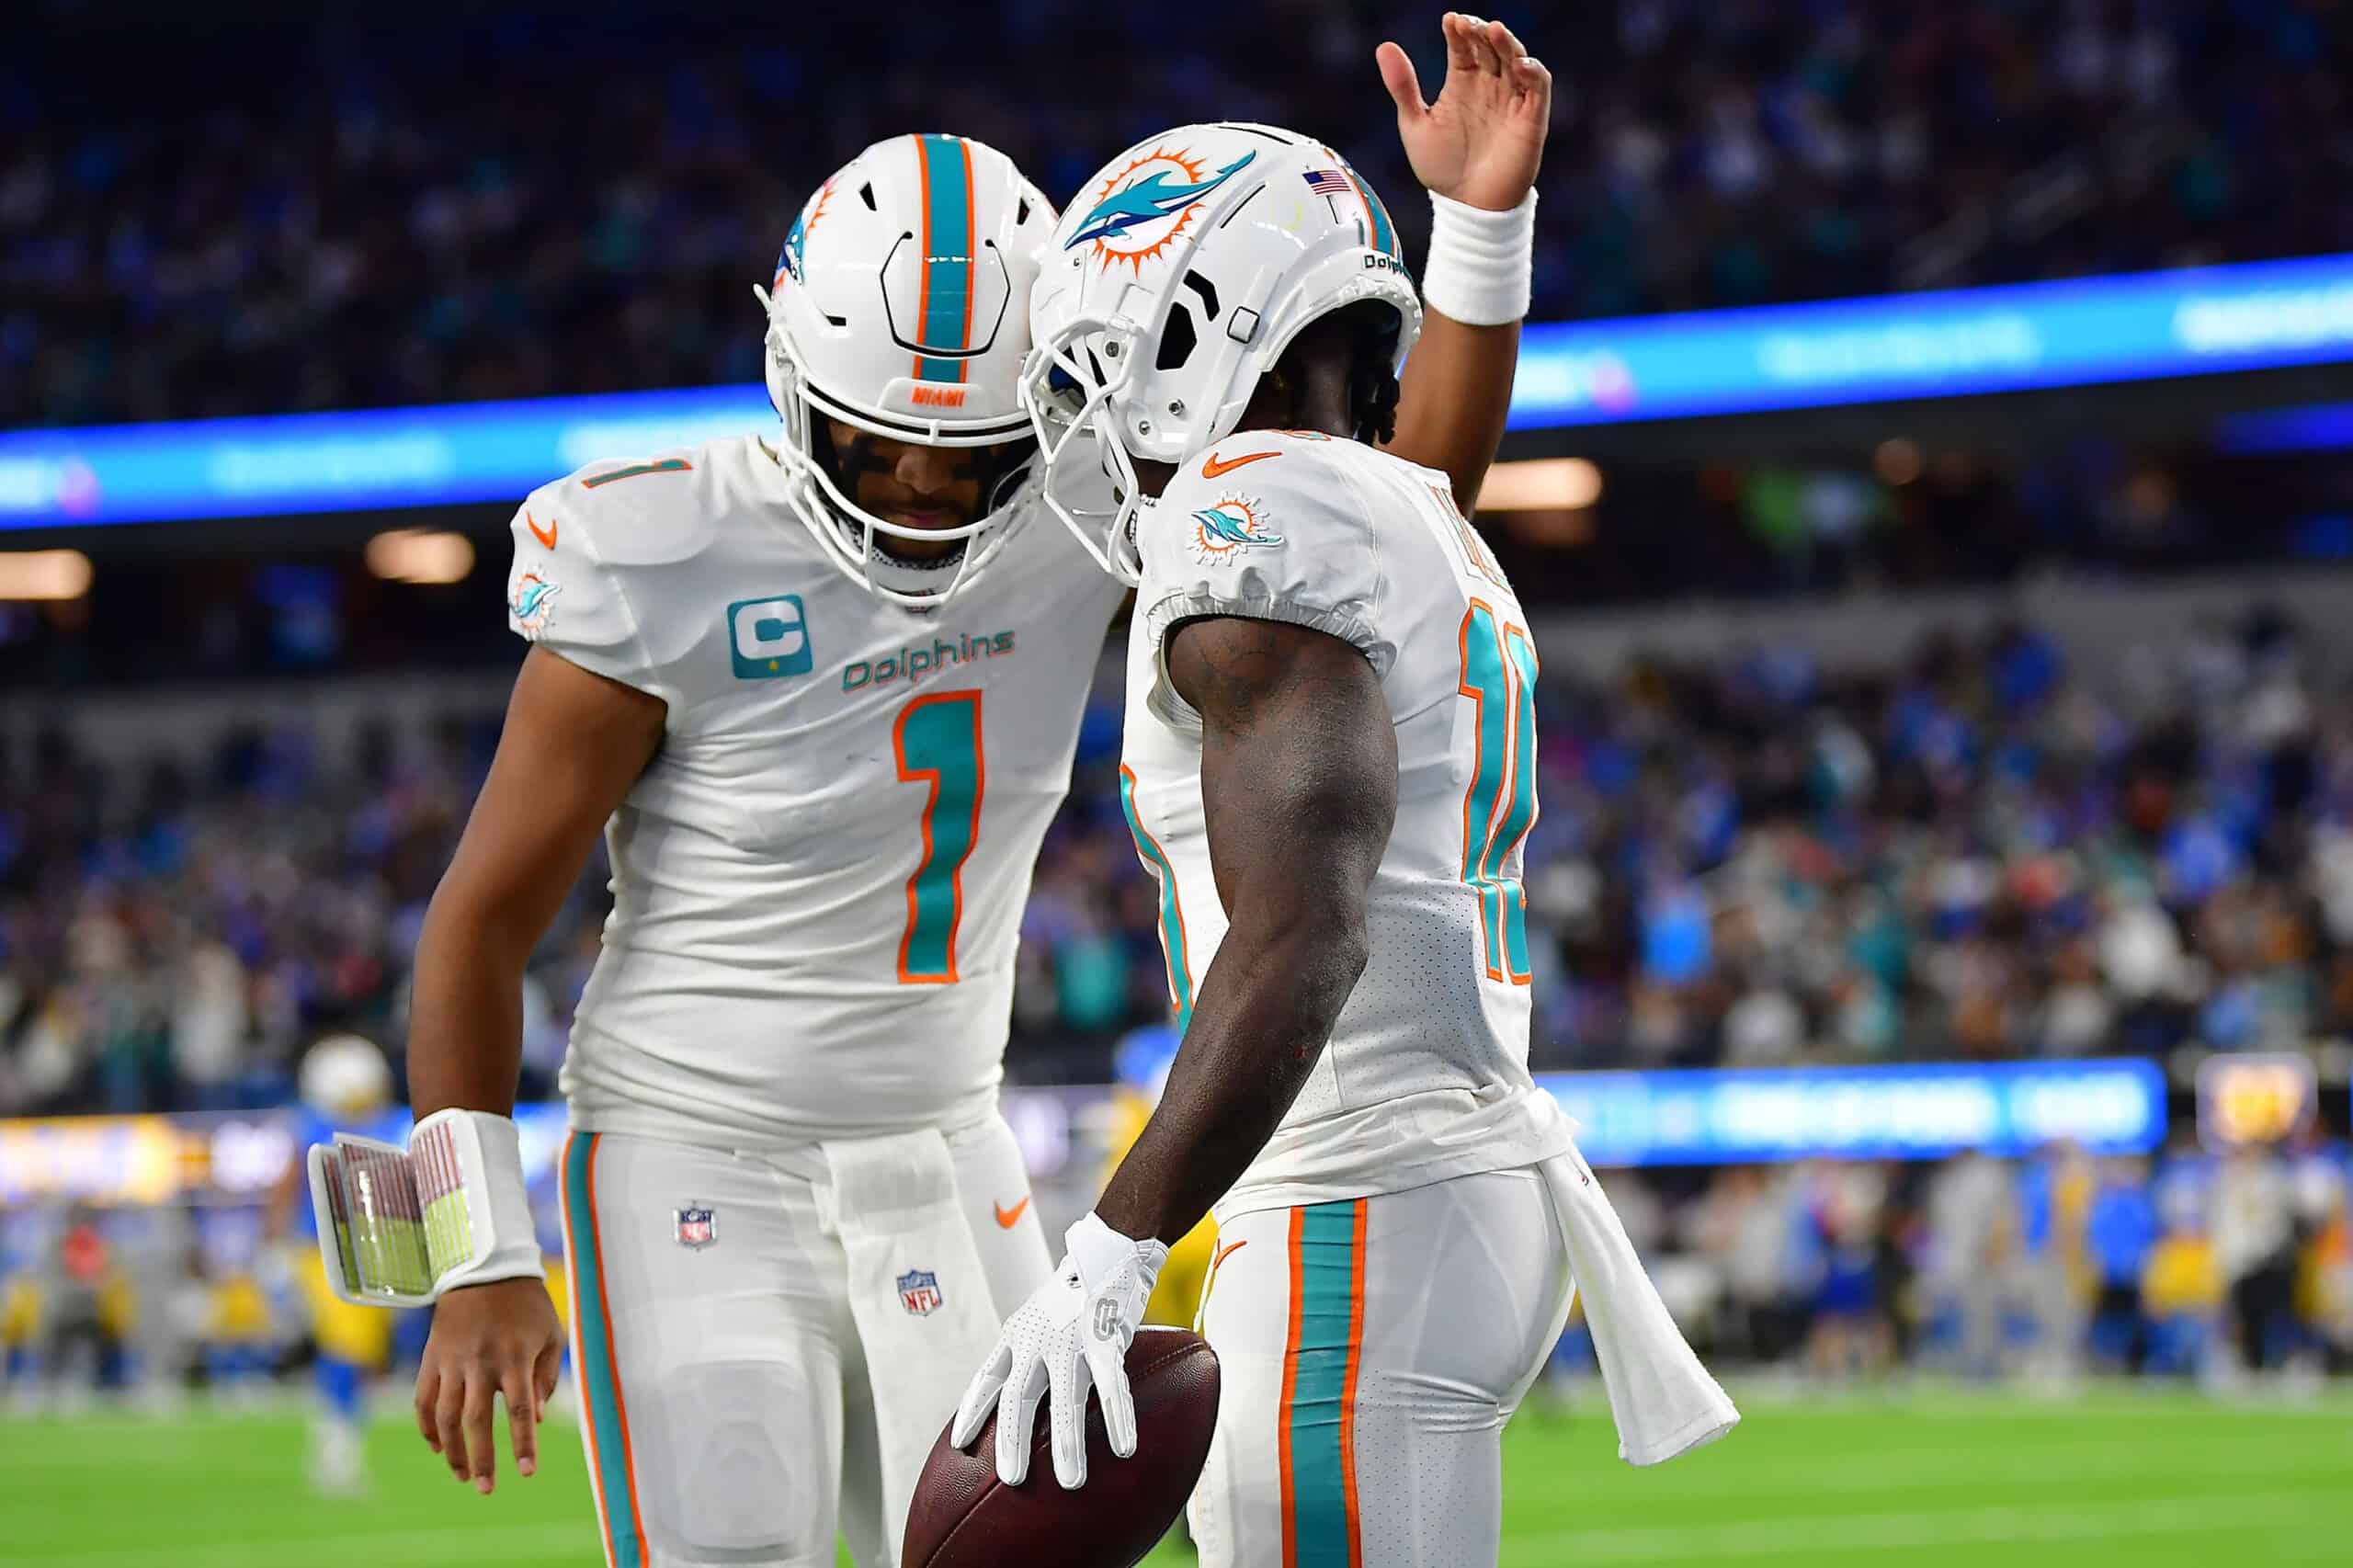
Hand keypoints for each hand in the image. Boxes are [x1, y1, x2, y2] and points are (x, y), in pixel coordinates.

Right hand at [414, 1276, 563, 1494]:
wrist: (484, 1269)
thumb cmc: (527, 1304)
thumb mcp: (550, 1334)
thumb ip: (545, 1378)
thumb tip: (537, 1419)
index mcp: (515, 1357)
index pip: (519, 1411)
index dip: (522, 1445)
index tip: (526, 1473)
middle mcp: (480, 1362)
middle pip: (477, 1422)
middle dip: (481, 1460)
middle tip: (487, 1489)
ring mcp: (451, 1361)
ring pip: (445, 1417)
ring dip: (452, 1451)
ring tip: (463, 1476)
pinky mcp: (431, 1358)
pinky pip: (423, 1400)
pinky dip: (428, 1428)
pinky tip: (438, 1447)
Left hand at [950, 1213, 1167, 1488]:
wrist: (1107, 1253)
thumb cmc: (1070, 1296)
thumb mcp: (1035, 1319)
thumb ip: (1023, 1354)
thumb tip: (1013, 1400)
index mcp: (1016, 1335)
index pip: (987, 1377)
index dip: (972, 1410)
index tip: (958, 1443)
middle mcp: (1038, 1340)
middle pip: (1019, 1396)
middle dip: (1013, 1440)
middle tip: (1013, 1479)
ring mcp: (1072, 1340)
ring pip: (1066, 1399)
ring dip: (1068, 1443)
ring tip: (1071, 1481)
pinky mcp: (1105, 1339)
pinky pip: (1113, 1386)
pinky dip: (1118, 1418)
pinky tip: (1124, 1447)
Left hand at [1377, 12, 1552, 211]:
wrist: (1467, 207)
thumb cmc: (1442, 168)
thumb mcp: (1415, 125)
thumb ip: (1402, 88)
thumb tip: (1384, 47)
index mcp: (1462, 83)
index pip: (1463, 46)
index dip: (1458, 31)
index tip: (1449, 21)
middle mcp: (1489, 85)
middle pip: (1491, 46)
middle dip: (1482, 31)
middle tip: (1468, 24)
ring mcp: (1511, 99)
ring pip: (1516, 59)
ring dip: (1507, 43)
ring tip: (1494, 31)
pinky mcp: (1531, 118)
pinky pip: (1538, 86)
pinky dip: (1532, 72)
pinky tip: (1518, 65)